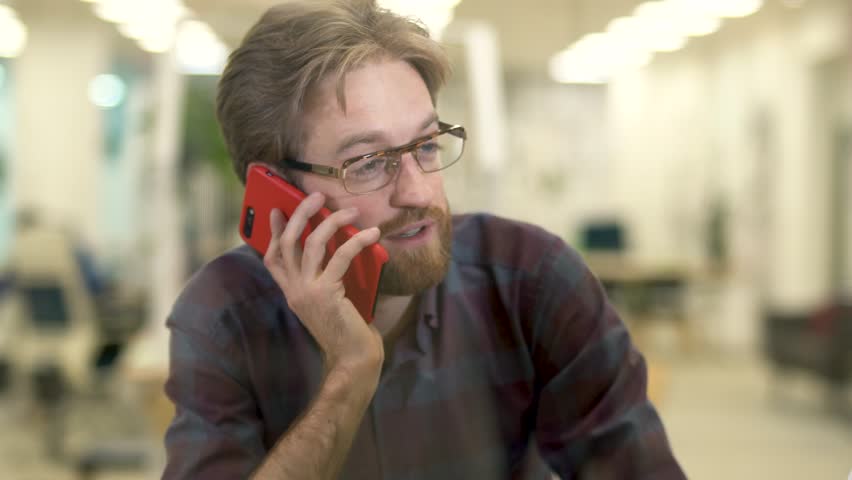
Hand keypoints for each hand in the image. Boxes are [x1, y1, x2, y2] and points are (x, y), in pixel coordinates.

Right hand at [263, 192, 383, 372]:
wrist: (354, 359)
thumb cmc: (349, 330)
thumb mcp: (331, 300)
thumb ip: (328, 278)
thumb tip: (342, 244)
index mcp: (293, 293)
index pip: (273, 258)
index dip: (272, 232)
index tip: (277, 210)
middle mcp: (294, 291)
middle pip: (287, 242)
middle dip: (300, 214)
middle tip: (317, 196)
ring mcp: (307, 292)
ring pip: (312, 243)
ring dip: (333, 221)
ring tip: (351, 210)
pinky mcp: (327, 294)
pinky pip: (342, 256)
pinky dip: (358, 241)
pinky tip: (373, 234)